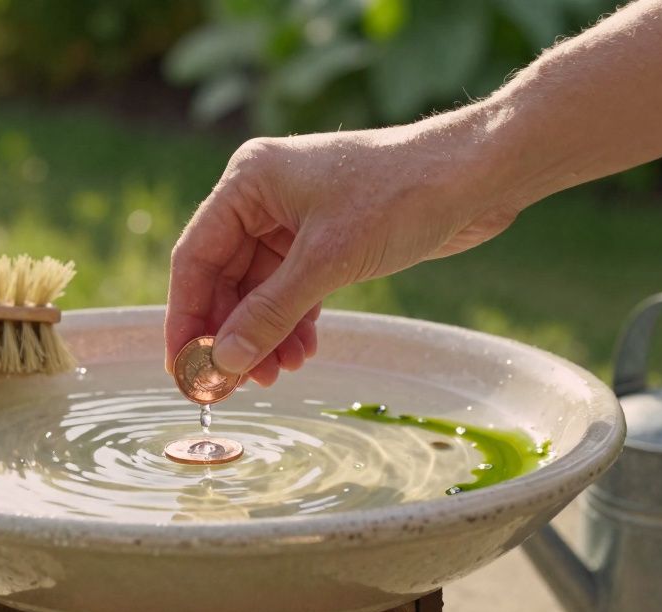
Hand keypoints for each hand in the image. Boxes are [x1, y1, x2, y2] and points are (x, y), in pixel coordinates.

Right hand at [165, 116, 520, 385]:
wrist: (478, 175)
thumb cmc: (402, 195)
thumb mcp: (327, 261)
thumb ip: (270, 314)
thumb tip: (223, 362)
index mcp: (248, 182)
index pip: (195, 257)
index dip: (186, 317)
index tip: (183, 369)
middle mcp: (263, 197)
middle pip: (224, 278)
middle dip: (230, 334)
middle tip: (231, 386)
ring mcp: (295, 219)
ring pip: (260, 290)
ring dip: (264, 335)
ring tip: (277, 375)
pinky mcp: (326, 240)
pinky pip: (292, 290)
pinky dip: (293, 323)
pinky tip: (303, 353)